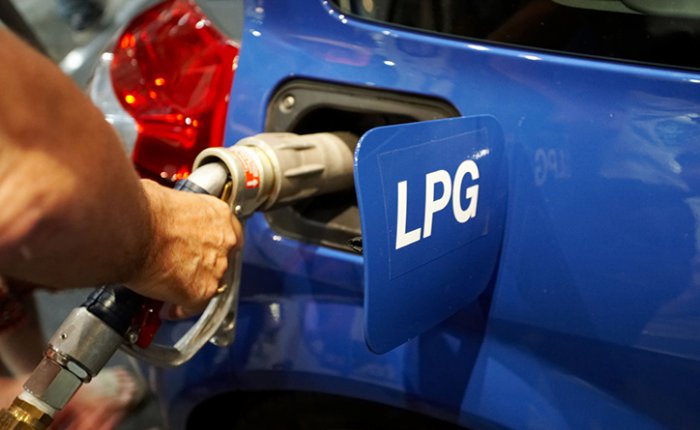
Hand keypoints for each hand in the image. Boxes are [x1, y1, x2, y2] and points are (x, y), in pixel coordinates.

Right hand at [127, 180, 241, 318]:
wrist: (132, 228)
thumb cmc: (141, 209)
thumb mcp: (168, 198)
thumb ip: (177, 212)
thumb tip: (162, 214)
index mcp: (219, 214)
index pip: (228, 233)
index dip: (213, 244)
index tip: (204, 249)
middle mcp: (224, 242)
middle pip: (221, 259)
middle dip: (203, 265)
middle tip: (183, 268)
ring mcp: (216, 268)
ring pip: (210, 283)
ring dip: (193, 287)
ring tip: (173, 290)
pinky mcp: (201, 291)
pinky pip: (194, 306)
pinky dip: (181, 309)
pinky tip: (169, 309)